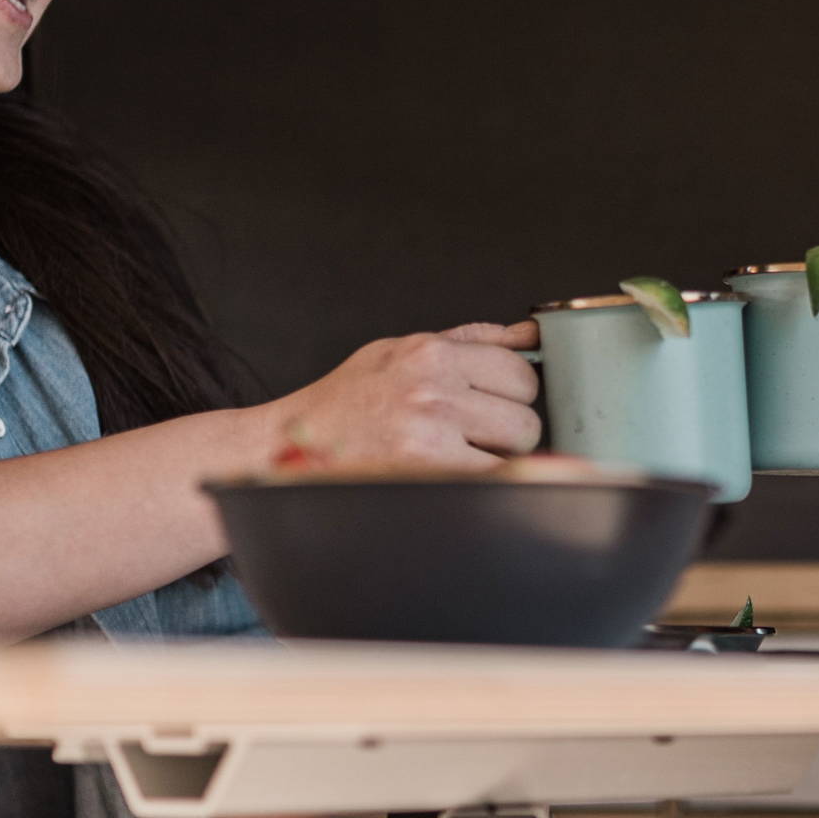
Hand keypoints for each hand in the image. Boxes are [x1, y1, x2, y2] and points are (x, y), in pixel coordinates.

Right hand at [267, 322, 540, 474]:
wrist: (290, 442)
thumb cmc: (348, 400)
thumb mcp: (401, 349)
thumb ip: (469, 340)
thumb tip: (528, 335)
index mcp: (431, 352)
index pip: (520, 369)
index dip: (514, 393)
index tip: (497, 403)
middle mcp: (434, 387)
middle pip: (526, 414)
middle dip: (511, 430)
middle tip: (478, 436)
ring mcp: (432, 431)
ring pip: (518, 449)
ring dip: (501, 459)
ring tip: (462, 455)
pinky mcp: (428, 470)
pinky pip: (492, 479)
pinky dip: (484, 482)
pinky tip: (455, 475)